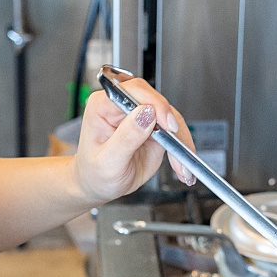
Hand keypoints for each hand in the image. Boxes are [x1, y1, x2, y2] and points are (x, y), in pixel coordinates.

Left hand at [71, 77, 196, 203]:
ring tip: (181, 167)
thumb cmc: (95, 173)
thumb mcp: (107, 161)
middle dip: (172, 126)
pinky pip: (174, 132)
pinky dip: (181, 149)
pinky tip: (181, 166)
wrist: (98, 185)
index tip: (167, 124)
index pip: (133, 91)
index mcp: (103, 105)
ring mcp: (140, 115)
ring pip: (170, 117)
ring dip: (181, 141)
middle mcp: (123, 105)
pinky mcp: (154, 127)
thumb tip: (146, 114)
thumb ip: (126, 137)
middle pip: (156, 101)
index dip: (154, 104)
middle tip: (179, 149)